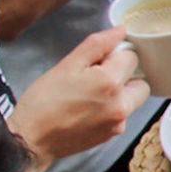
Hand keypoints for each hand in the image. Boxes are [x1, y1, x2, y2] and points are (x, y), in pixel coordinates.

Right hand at [10, 26, 148, 166]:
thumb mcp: (66, 65)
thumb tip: (120, 31)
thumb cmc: (43, 102)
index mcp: (110, 83)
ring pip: (133, 99)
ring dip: (120, 93)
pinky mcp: (112, 134)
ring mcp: (118, 123)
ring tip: (90, 96)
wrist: (30, 140)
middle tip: (96, 78)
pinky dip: (111, 109)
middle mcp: (120, 105)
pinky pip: (122, 115)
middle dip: (124, 76)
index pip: (132, 57)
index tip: (96, 62)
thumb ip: (97, 45)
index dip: (114, 56)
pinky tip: (87, 110)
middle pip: (140, 81)